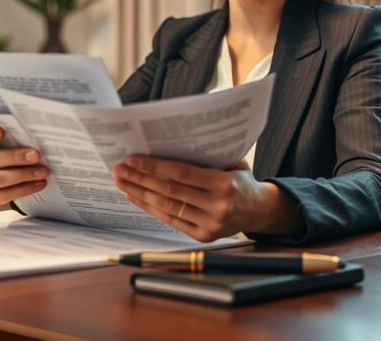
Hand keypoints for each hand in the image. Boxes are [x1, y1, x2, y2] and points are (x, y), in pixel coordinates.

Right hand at [0, 124, 48, 205]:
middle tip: (36, 155)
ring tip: (43, 171)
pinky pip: (4, 195)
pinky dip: (24, 189)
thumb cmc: (5, 149)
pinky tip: (38, 183)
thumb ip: (11, 135)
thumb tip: (32, 132)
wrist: (4, 171)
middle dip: (16, 157)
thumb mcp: (4, 139)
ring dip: (24, 175)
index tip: (2, 132)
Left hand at [112, 155, 298, 241]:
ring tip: (122, 182)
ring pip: (167, 207)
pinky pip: (171, 220)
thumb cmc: (242, 181)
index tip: (133, 159)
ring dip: (140, 194)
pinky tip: (135, 197)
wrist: (260, 210)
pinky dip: (150, 208)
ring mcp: (209, 224)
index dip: (155, 167)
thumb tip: (168, 145)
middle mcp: (217, 207)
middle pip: (169, 191)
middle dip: (140, 179)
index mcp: (225, 185)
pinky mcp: (202, 235)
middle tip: (119, 169)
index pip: (182, 174)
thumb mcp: (232, 164)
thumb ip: (207, 157)